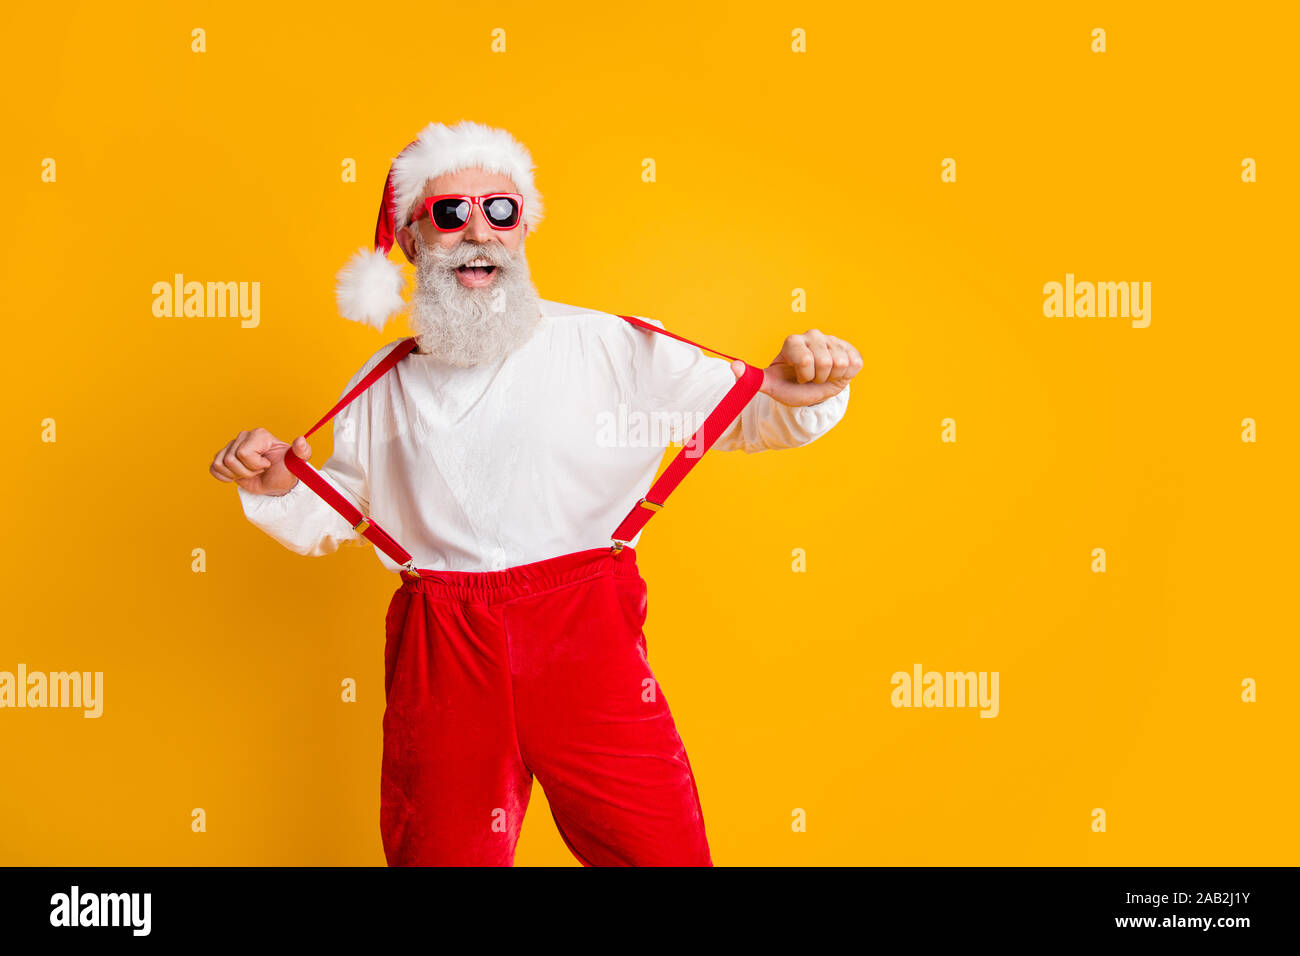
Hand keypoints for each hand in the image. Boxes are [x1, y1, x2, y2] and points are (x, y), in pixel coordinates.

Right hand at [209, 428, 311, 495]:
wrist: (278, 482)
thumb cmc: (287, 470)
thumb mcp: (297, 463)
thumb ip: (302, 451)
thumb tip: (301, 440)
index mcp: (259, 435)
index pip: (243, 453)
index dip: (255, 465)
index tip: (267, 465)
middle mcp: (243, 437)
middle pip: (231, 460)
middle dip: (247, 472)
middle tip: (260, 470)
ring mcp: (231, 447)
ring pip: (221, 464)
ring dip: (237, 475)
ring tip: (250, 472)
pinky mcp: (223, 458)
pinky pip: (213, 468)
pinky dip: (224, 477)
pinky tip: (238, 476)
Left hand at [731, 329, 861, 405]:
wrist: (814, 391)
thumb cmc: (791, 386)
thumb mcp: (773, 386)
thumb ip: (753, 378)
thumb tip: (734, 366)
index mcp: (792, 342)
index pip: (806, 360)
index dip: (805, 375)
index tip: (799, 377)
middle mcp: (813, 335)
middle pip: (825, 362)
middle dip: (818, 377)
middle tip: (812, 377)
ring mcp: (833, 340)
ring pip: (841, 363)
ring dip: (832, 376)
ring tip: (823, 375)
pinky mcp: (850, 348)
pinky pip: (854, 363)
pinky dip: (846, 375)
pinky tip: (836, 372)